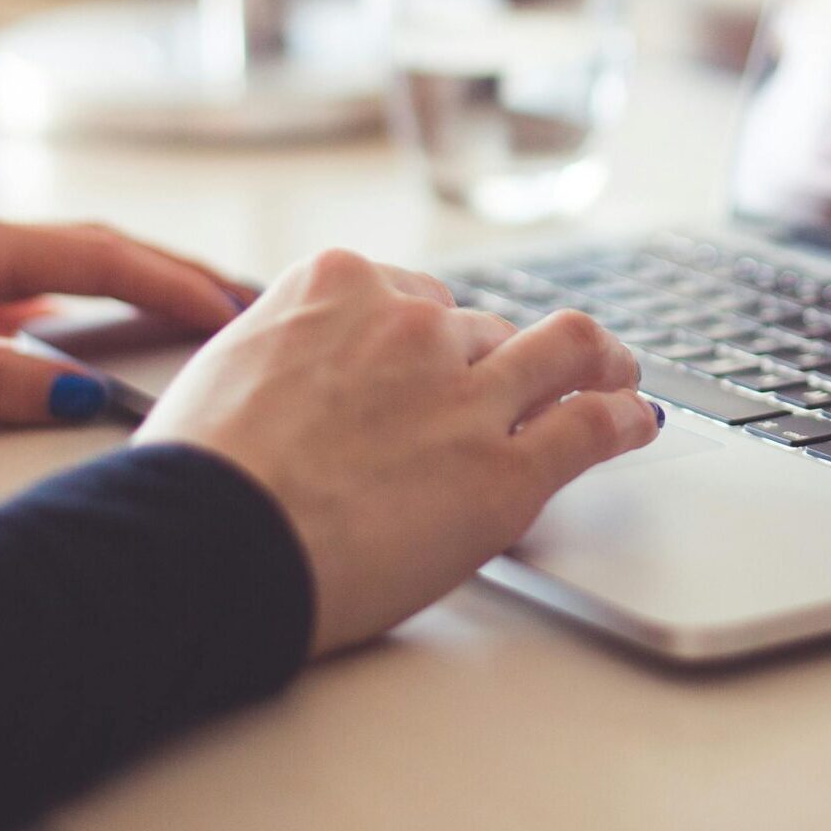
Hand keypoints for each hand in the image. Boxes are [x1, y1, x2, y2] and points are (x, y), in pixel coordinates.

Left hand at [0, 206, 249, 431]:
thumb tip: (86, 395)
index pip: (95, 255)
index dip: (169, 282)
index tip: (230, 309)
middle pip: (92, 243)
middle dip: (171, 267)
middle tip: (243, 295)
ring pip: (60, 260)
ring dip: (129, 279)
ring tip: (189, 305)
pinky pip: (21, 283)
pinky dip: (75, 298)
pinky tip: (81, 323)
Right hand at [134, 248, 660, 656]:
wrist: (202, 546)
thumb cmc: (194, 477)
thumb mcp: (227, 368)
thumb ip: (287, 351)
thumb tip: (294, 373)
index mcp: (339, 285)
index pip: (417, 295)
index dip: (433, 336)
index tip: (447, 357)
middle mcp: (412, 324)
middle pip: (481, 329)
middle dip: (493, 364)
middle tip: (511, 394)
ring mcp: (465, 391)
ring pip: (561, 351)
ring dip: (594, 363)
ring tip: (617, 376)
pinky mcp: (505, 469)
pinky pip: (591, 425)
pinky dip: (625, 418)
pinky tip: (637, 421)